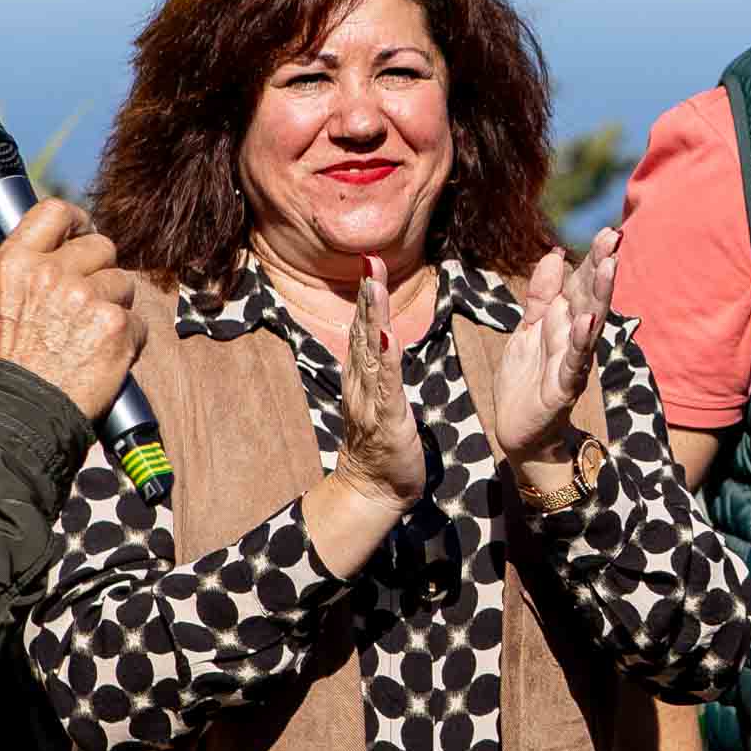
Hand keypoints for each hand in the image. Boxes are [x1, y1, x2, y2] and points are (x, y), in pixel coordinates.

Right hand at [0, 199, 141, 420]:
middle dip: (99, 269)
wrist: (17, 418)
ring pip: (122, 282)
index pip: (56, 212)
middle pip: (100, 246)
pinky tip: (103, 356)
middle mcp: (53, 274)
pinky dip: (127, 338)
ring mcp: (88, 299)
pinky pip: (136, 320)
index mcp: (15, 264)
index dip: (75, 221)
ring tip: (90, 334)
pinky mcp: (117, 328)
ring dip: (113, 303)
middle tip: (87, 298)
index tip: (81, 234)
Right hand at [329, 255, 428, 515]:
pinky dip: (387, 361)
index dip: (367, 295)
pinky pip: (388, 387)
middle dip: (368, 294)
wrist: (373, 491)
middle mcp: (362, 384)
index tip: (369, 261)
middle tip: (369, 258)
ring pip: (373, 352)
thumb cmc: (381, 445)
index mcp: (363, 377)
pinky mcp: (388, 421)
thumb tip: (379, 335)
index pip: (365, 329)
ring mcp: (373, 401)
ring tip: (374, 285)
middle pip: (364, 332)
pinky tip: (388, 336)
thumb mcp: (379, 398)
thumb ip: (377, 367)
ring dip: (374, 317)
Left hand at [492, 229, 618, 470]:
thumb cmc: (527, 379)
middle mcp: (573, 339)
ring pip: (589, 325)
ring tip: (607, 269)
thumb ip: (540, 296)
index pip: (580, 285)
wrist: (519, 430)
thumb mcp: (527, 329)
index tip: (608, 231)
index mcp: (563, 322)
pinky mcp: (562, 388)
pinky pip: (573, 362)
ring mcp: (571, 363)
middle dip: (601, 268)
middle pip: (590, 298)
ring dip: (599, 297)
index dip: (593, 259)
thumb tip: (554, 255)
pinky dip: (580, 341)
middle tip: (613, 239)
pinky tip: (586, 321)